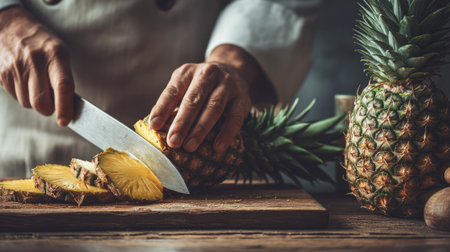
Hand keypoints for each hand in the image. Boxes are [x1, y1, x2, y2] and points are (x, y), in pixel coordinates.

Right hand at [0, 7, 73, 125]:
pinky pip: (15, 97)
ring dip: (33, 101)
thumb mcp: (60, 54)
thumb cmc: (42, 45)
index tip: (65, 121)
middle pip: (40, 101)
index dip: (64, 106)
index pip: (62, 85)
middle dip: (47, 109)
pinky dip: (22, 94)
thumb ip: (64, 79)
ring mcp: (16, 67)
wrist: (11, 28)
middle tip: (51, 102)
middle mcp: (35, 60)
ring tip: (35, 83)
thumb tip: (69, 107)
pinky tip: (24, 80)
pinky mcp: (1, 73)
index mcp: (55, 55)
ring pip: (27, 103)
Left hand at [149, 44, 260, 152]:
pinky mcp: (242, 98)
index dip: (163, 108)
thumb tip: (155, 126)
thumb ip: (173, 102)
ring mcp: (227, 85)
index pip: (173, 90)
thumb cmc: (201, 86)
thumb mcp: (185, 85)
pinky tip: (217, 147)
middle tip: (173, 141)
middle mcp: (208, 74)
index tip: (154, 126)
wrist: (233, 69)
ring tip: (190, 147)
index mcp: (188, 72)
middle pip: (194, 99)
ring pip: (214, 107)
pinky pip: (235, 118)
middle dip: (182, 122)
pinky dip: (226, 133)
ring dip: (201, 129)